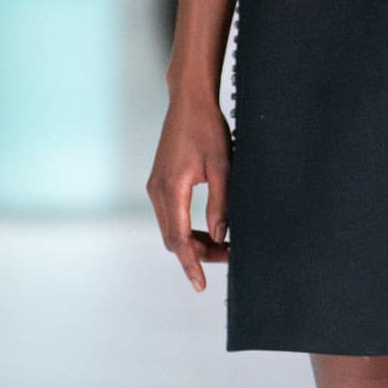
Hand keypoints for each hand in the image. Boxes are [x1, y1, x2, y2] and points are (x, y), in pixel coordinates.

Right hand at [146, 89, 231, 291]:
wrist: (189, 101)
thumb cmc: (208, 129)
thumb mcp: (222, 166)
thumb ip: (221, 203)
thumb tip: (221, 235)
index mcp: (171, 189)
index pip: (179, 239)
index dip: (191, 264)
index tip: (200, 285)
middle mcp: (157, 191)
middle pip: (174, 239)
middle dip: (199, 254)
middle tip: (231, 256)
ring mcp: (155, 187)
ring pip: (171, 229)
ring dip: (194, 242)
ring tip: (225, 245)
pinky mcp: (159, 183)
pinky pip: (171, 216)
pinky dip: (187, 228)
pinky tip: (209, 230)